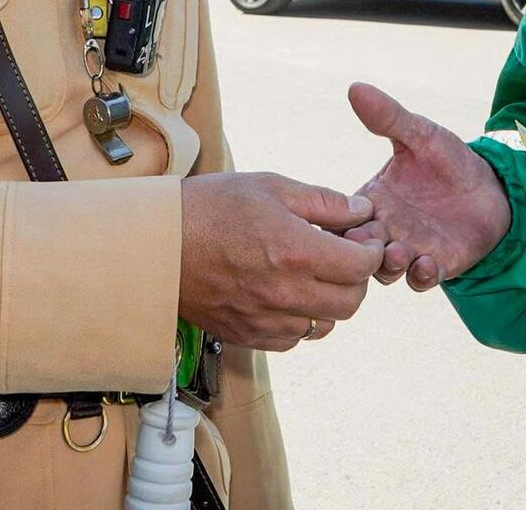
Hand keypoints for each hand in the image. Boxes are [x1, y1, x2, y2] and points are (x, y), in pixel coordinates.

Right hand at [179, 171, 383, 351]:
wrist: (154, 245)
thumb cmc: (210, 207)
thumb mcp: (270, 187)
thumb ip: (323, 202)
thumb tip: (362, 211)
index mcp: (296, 251)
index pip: (360, 266)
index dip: (371, 251)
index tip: (364, 240)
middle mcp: (286, 293)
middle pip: (351, 303)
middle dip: (356, 279)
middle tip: (344, 257)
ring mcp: (265, 319)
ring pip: (324, 325)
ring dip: (330, 302)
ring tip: (314, 275)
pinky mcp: (246, 335)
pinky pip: (292, 339)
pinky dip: (300, 321)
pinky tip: (287, 294)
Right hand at [345, 83, 511, 291]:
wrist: (494, 187)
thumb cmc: (449, 161)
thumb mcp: (421, 136)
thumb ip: (389, 118)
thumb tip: (355, 88)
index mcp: (372, 199)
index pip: (341, 216)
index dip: (336, 220)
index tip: (343, 216)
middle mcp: (385, 229)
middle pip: (355, 250)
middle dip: (357, 252)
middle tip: (369, 241)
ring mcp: (410, 249)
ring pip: (384, 271)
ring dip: (387, 267)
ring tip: (397, 252)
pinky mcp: (438, 264)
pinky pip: (420, 280)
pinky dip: (421, 276)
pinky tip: (429, 263)